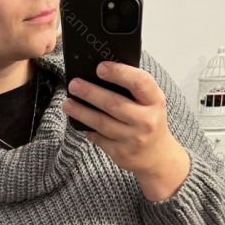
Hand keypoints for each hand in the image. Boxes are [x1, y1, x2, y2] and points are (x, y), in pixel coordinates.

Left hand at [61, 61, 188, 189]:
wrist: (157, 156)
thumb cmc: (149, 122)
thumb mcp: (150, 103)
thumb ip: (133, 89)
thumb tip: (101, 73)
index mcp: (155, 101)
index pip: (139, 83)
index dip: (119, 73)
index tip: (100, 67)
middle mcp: (146, 121)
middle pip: (114, 104)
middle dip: (90, 93)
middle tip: (74, 84)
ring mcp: (133, 139)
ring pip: (101, 123)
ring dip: (81, 112)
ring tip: (67, 104)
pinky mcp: (121, 153)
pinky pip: (99, 139)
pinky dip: (87, 129)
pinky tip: (79, 122)